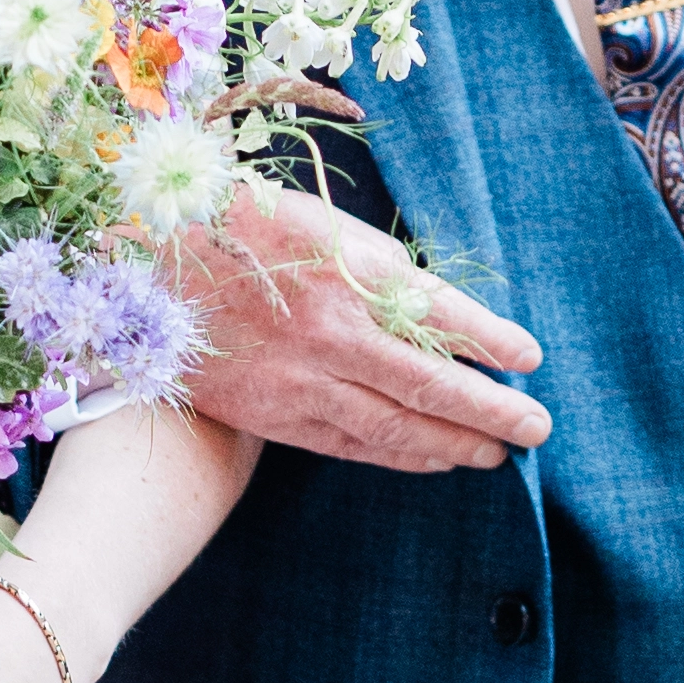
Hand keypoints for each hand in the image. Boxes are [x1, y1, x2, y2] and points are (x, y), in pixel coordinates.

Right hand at [169, 189, 546, 472]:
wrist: (145, 267)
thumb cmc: (242, 228)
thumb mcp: (321, 223)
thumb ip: (381, 268)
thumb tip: (436, 313)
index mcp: (347, 271)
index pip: (440, 315)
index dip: (492, 341)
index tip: (530, 359)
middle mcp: (329, 332)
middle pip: (429, 384)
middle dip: (491, 410)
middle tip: (537, 428)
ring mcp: (298, 379)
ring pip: (393, 426)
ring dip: (453, 444)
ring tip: (497, 453)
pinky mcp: (271, 413)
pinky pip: (349, 443)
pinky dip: (399, 456)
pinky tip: (434, 459)